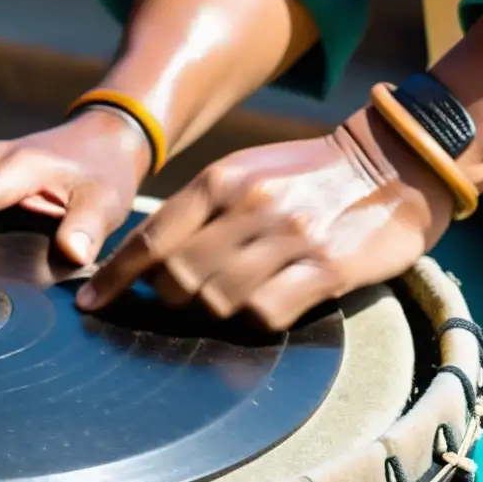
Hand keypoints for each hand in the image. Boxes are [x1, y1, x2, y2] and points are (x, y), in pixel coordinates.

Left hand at [76, 107, 456, 329]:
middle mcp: (249, 207)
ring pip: (217, 301)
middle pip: (176, 277)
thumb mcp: (243, 172)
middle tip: (179, 297)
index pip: (150, 238)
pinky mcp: (327, 269)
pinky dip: (254, 318)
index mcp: (221, 180)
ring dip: (211, 310)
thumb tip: (145, 259)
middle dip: (166, 297)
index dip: (114, 277)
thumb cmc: (303, 174)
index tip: (89, 303)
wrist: (393, 163)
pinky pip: (266, 314)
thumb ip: (196, 210)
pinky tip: (265, 303)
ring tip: (229, 295)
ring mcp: (289, 239)